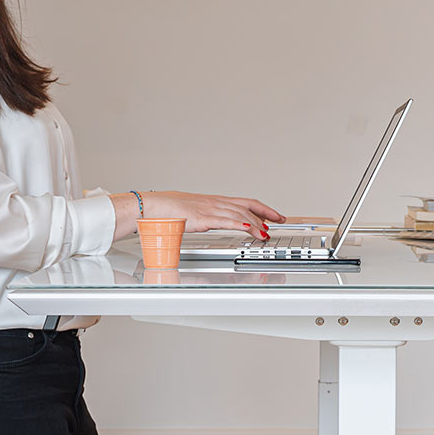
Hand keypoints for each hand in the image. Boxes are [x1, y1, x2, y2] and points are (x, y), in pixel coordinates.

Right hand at [146, 191, 285, 239]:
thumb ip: (209, 218)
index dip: (263, 208)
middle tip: (278, 223)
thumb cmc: (171, 210)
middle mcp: (216, 203)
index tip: (276, 215)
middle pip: (247, 207)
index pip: (246, 202)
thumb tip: (218, 224)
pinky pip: (224, 221)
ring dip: (255, 224)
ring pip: (239, 214)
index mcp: (215, 201)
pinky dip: (239, 224)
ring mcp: (209, 210)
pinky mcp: (202, 218)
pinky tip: (248, 229)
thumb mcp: (196, 213)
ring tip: (265, 233)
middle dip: (266, 215)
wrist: (154, 206)